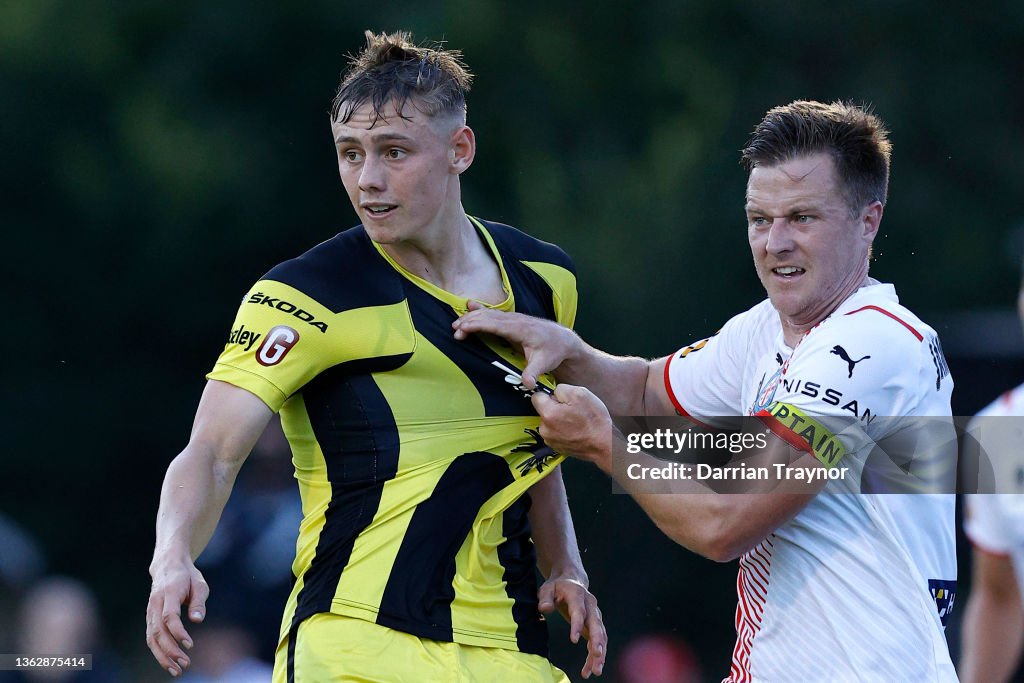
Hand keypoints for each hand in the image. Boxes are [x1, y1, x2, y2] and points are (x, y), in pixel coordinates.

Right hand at [146, 557, 208, 676]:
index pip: (169, 617)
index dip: (178, 632)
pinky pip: (151, 637)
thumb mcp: (199, 584)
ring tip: (176, 670)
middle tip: (185, 664)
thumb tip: (198, 620)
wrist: (168, 565)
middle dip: (170, 650)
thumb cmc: (187, 576)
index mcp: (168, 593)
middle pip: (158, 631)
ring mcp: (150, 611)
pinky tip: (169, 663)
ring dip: (162, 656)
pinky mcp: (150, 618)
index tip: (190, 645)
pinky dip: (158, 652)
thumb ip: (198, 602)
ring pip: (151, 638)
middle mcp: (155, 603)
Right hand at [452, 301, 579, 388]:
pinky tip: (470, 305)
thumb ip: (533, 373)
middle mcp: (515, 320)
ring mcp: (513, 319)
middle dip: (470, 321)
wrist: (562, 340)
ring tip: (456, 325)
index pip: (495, 324)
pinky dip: (480, 311)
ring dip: (472, 317)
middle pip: (488, 317)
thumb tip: (528, 384)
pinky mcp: (512, 321)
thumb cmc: (553, 351)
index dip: (478, 325)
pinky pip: (493, 314)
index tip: (463, 328)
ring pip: (489, 314)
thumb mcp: (545, 363)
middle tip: (455, 330)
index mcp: (521, 329)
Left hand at [532, 385, 612, 469]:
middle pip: (543, 410)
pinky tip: (575, 430)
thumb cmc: (594, 420)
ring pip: (549, 421)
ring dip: (559, 419)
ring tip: (576, 421)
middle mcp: (544, 429)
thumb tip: (554, 392)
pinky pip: (555, 432)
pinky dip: (562, 430)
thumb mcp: (580, 393)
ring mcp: (549, 440)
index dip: (549, 394)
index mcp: (548, 413)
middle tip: (572, 410)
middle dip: (555, 407)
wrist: (604, 445)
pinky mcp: (556, 447)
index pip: (536, 396)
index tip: (560, 398)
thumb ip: (561, 389)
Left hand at [539, 575, 606, 677]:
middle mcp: (590, 605)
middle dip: (598, 640)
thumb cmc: (557, 587)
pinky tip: (588, 670)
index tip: (573, 640)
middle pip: (596, 624)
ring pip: (601, 636)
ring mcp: (595, 615)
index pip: (579, 611)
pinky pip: (597, 642)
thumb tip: (545, 608)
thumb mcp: (547, 589)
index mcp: (577, 594)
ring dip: (599, 653)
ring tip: (596, 671)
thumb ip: (545, 598)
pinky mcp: (594, 626)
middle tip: (597, 656)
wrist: (572, 581)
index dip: (577, 624)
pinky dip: (594, 656)